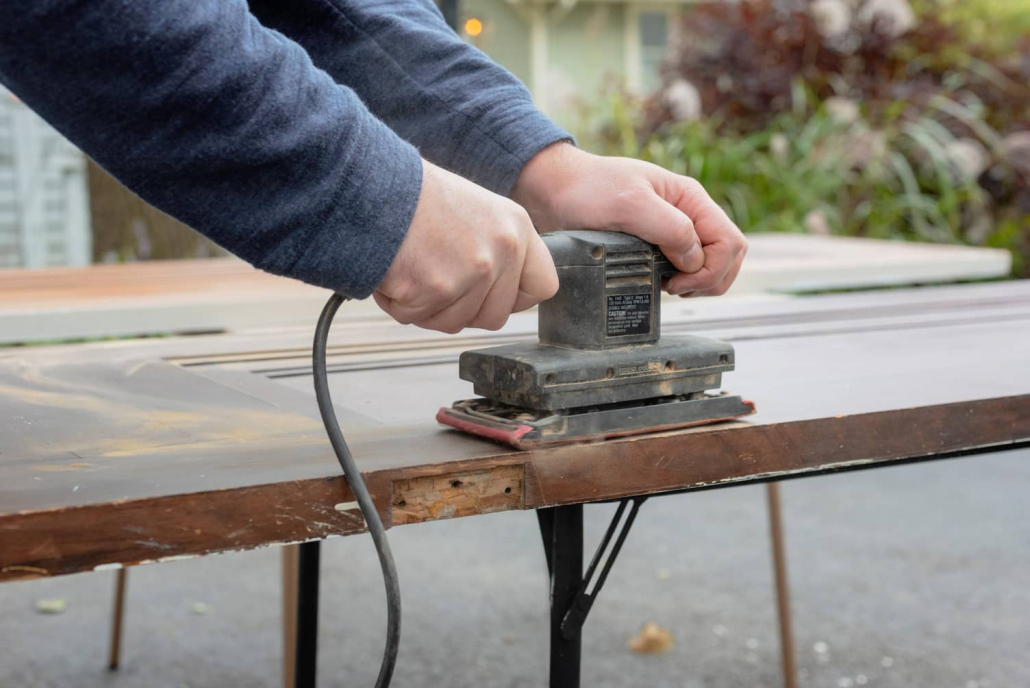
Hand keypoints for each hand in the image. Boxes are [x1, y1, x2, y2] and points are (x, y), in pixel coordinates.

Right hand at [374, 160, 558, 332]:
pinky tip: (394, 271)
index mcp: (517, 228)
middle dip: (463, 309)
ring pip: (454, 323)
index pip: (543, 287)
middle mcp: (502, 250)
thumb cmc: (414, 197)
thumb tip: (501, 291)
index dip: (515, 299)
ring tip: (412, 267)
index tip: (492, 293)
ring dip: (427, 307)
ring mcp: (471, 272)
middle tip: (436, 278)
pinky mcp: (435, 289)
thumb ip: (496, 250)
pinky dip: (398, 303)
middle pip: (494, 316)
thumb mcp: (476, 212)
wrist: (371, 184)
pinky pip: (416, 318)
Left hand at [512, 143, 747, 296]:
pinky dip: (683, 283)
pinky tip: (662, 284)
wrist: (555, 190)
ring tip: (669, 287)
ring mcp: (674, 230)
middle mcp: (688, 214)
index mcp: (690, 199)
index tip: (677, 282)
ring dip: (699, 284)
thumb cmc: (588, 189)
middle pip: (729, 256)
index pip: (730, 241)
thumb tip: (695, 259)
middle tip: (675, 289)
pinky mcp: (657, 245)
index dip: (712, 270)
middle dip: (710, 280)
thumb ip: (669, 227)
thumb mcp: (630, 204)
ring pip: (712, 265)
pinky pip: (687, 269)